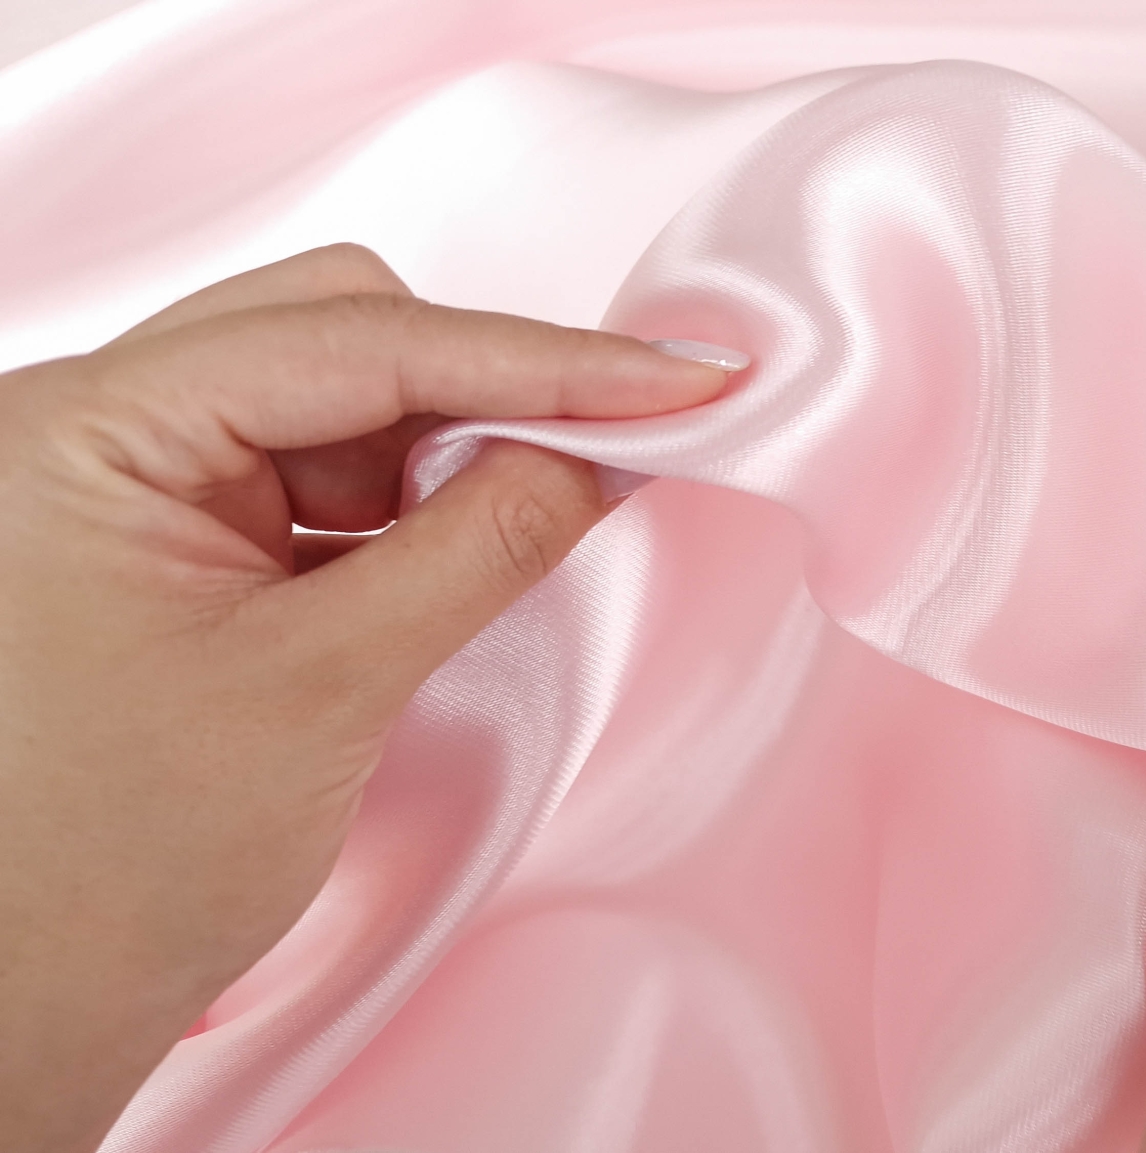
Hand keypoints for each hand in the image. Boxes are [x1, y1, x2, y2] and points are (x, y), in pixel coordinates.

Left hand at [0, 245, 732, 1151]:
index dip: (535, 357)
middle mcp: (91, 432)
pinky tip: (472, 539)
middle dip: (486, 387)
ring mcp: (130, 482)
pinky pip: (319, 473)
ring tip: (539, 513)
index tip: (670, 377)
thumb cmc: (111, 872)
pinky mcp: (174, 538)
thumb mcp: (329, 684)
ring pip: (336, 398)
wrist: (33, 1001)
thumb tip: (598, 454)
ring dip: (451, 449)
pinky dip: (411, 503)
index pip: (350, 339)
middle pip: (336, 331)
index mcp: (79, 435)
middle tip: (619, 439)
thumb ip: (480, 543)